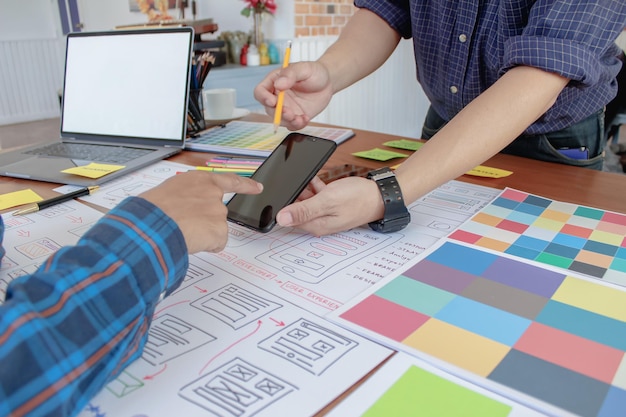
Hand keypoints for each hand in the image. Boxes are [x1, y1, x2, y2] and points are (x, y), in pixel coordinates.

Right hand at [139, 171, 261, 252]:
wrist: (151, 224)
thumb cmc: (151, 209)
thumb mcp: (168, 192)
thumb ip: (185, 196)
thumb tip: (183, 207)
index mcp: (200, 180)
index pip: (229, 181)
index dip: (246, 186)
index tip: (258, 187)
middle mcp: (213, 194)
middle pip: (218, 212)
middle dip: (204, 222)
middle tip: (183, 224)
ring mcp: (218, 212)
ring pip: (215, 229)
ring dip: (202, 234)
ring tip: (182, 231)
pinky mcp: (220, 230)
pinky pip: (216, 243)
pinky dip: (206, 246)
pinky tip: (191, 240)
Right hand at [254, 61, 333, 130]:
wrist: (328, 82)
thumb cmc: (314, 72)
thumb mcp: (303, 68)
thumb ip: (291, 74)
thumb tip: (279, 84)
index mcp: (274, 82)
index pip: (260, 91)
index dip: (263, 98)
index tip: (273, 101)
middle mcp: (277, 97)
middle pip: (269, 109)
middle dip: (278, 113)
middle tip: (290, 113)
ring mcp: (286, 108)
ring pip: (280, 120)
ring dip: (288, 122)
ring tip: (300, 118)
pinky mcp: (295, 116)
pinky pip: (292, 125)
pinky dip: (297, 125)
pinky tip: (305, 118)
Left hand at [275, 176, 383, 235]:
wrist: (380, 196)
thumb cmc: (358, 199)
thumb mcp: (328, 201)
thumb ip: (304, 210)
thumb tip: (281, 218)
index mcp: (316, 225)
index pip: (290, 218)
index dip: (285, 204)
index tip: (284, 192)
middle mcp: (319, 222)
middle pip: (297, 209)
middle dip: (295, 196)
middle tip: (298, 183)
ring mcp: (326, 213)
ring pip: (306, 201)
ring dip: (305, 190)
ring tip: (309, 180)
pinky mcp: (331, 204)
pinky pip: (316, 195)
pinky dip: (314, 187)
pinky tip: (316, 179)